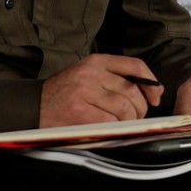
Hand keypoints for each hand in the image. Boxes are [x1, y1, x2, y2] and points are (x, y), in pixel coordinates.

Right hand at [39, 54, 163, 127]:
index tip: (155, 96)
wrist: (34, 106)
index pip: (134, 65)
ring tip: (121, 124)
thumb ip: (117, 78)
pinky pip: (111, 122)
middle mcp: (91, 73)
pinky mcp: (80, 112)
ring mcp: (85, 92)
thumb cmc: (64, 93)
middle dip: (140, 108)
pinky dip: (115, 128)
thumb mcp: (88, 75)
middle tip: (135, 116)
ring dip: (129, 121)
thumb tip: (154, 89)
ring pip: (125, 108)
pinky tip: (108, 128)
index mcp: (95, 61)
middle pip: (132, 91)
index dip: (151, 82)